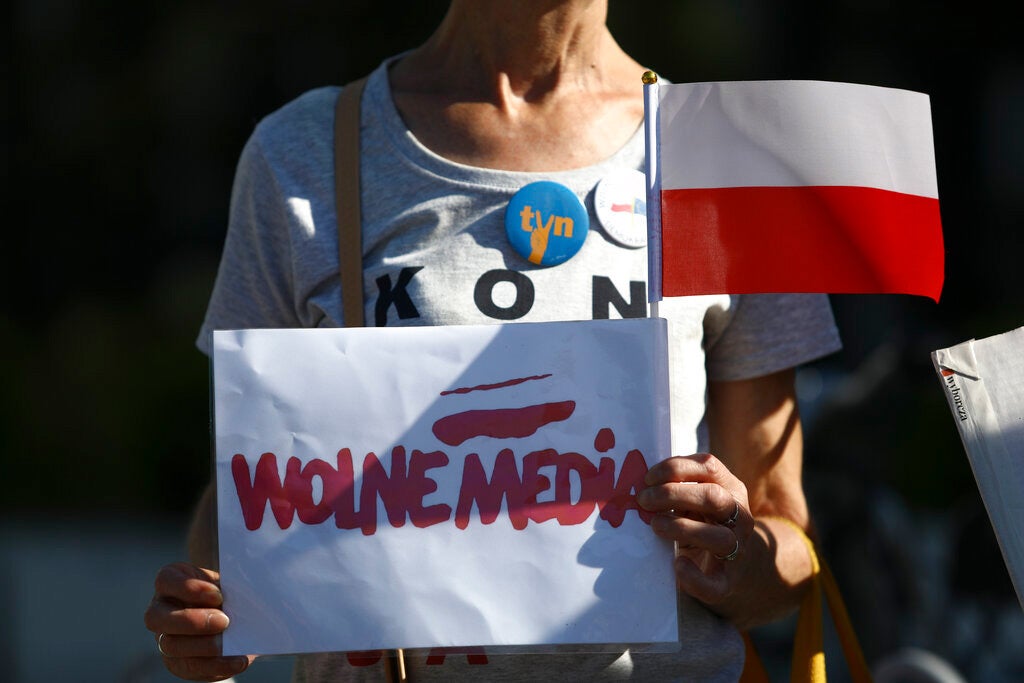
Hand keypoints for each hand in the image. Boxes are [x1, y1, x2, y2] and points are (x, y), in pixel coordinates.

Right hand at [144, 562, 254, 680]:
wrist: (233, 614)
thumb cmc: (227, 591)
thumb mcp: (227, 582)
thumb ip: (230, 587)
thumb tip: (247, 596)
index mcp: (170, 582)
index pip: (165, 580)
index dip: (188, 588)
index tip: (218, 594)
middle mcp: (160, 610)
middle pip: (156, 617)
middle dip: (192, 621)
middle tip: (224, 621)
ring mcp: (164, 638)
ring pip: (170, 645)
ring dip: (204, 646)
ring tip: (229, 643)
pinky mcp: (177, 662)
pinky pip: (190, 668)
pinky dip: (217, 665)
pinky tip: (238, 660)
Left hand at [638, 453, 753, 607]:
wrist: (729, 567)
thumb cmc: (702, 524)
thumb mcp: (694, 500)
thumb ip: (675, 488)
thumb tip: (637, 484)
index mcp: (731, 489)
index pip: (709, 466)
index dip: (676, 468)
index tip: (647, 478)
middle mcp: (740, 517)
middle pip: (713, 497)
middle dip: (672, 494)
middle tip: (643, 500)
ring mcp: (738, 550)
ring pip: (720, 537)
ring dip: (682, 528)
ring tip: (655, 525)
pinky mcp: (727, 582)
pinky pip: (714, 584)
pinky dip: (693, 576)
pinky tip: (676, 565)